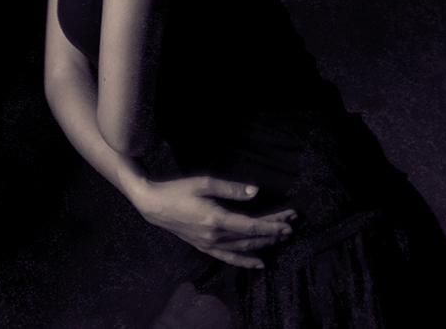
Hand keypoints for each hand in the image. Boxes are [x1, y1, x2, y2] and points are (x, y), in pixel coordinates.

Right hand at [133, 175, 296, 268]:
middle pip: (251, 238)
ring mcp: (209, 245)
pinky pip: (229, 259)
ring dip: (265, 245)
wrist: (153, 205)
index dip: (272, 226)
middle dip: (274, 232)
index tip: (289, 222)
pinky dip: (246, 262)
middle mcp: (215, 236)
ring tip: (282, 239)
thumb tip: (255, 191)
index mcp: (216, 219)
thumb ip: (230, 188)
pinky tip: (259, 263)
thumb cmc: (177, 189)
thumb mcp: (203, 182)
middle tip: (292, 224)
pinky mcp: (205, 247)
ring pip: (243, 250)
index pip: (252, 227)